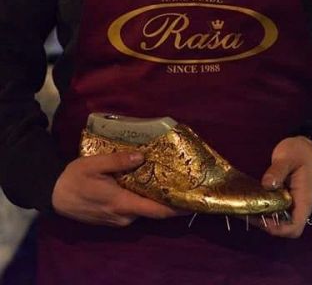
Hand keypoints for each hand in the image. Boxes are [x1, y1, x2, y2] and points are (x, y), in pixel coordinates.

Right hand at [52, 152, 187, 226]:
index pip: (156, 211)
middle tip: (182, 181)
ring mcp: (118, 219)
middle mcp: (124, 216)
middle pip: (152, 210)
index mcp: (122, 203)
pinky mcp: (113, 218)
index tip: (193, 202)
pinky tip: (145, 183)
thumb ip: (119, 161)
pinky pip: (133, 209)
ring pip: (143, 209)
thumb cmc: (74, 178)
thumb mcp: (95, 164)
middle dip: (168, 198)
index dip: (176, 208)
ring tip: (167, 178)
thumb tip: (142, 156)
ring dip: (154, 197)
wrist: (53, 194)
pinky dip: (142, 199)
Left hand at [253, 136, 311, 237]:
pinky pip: (275, 209)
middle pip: (285, 227)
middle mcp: (298, 205)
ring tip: (245, 207)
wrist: (307, 146)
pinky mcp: (284, 197)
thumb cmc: (300, 152)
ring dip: (263, 217)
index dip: (279, 229)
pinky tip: (250, 201)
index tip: (262, 219)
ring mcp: (292, 202)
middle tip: (248, 212)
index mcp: (303, 200)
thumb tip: (267, 184)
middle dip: (267, 224)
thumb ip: (278, 170)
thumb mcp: (288, 157)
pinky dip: (263, 208)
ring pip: (279, 219)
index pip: (295, 227)